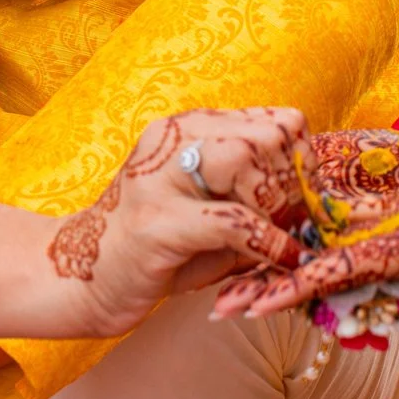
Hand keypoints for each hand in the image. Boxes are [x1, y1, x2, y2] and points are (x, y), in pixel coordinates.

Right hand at [35, 108, 312, 338]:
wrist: (81, 278)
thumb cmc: (157, 251)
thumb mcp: (211, 212)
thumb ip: (255, 199)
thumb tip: (317, 208)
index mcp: (187, 129)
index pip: (273, 121)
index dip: (302, 161)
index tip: (308, 200)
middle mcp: (171, 140)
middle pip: (265, 134)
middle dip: (293, 183)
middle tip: (297, 223)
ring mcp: (159, 177)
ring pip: (246, 160)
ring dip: (276, 206)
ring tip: (282, 238)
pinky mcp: (157, 221)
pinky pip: (233, 220)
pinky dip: (268, 242)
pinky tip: (280, 259)